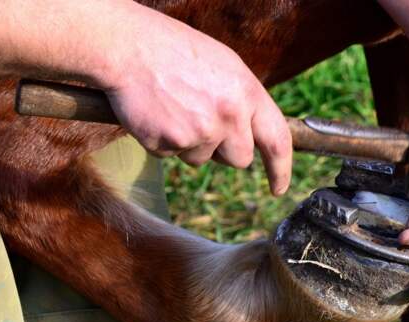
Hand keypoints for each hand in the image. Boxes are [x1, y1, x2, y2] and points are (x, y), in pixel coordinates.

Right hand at [101, 6, 291, 194]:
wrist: (128, 47)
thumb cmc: (176, 52)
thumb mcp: (225, 68)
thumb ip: (244, 102)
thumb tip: (252, 133)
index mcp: (247, 93)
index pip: (278, 141)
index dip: (280, 169)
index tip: (278, 188)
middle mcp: (229, 115)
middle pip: (239, 159)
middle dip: (224, 150)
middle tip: (202, 121)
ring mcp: (199, 132)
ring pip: (202, 160)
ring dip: (190, 144)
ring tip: (174, 108)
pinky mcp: (170, 143)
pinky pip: (172, 156)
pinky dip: (164, 141)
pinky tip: (157, 114)